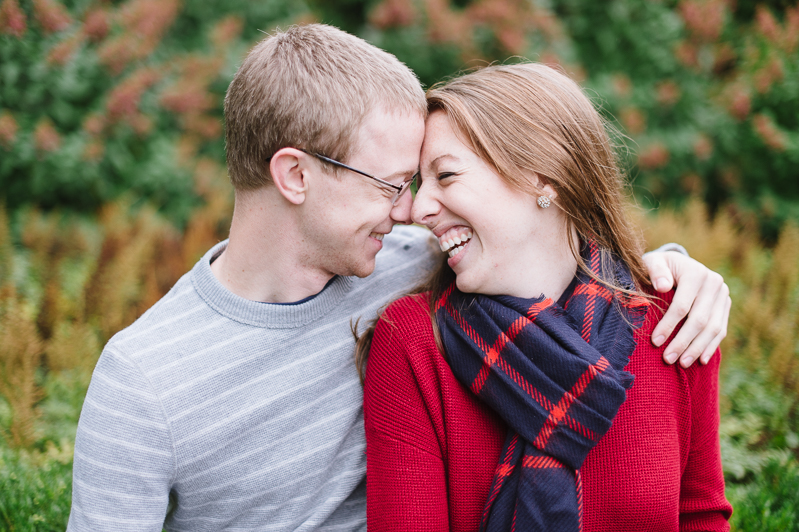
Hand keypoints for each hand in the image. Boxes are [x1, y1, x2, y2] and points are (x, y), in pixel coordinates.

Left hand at [643, 251, 730, 367]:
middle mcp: (714, 283)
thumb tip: (662, 286)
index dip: (668, 325)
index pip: (682, 305)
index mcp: (696, 273)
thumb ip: (655, 271)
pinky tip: (700, 359)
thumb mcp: (653, 262)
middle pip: (699, 320)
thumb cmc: (659, 266)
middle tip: (668, 359)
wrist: (677, 264)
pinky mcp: (726, 305)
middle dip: (683, 342)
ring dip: (697, 348)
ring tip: (682, 364)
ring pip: (713, 328)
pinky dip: (711, 346)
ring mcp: (723, 295)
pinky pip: (721, 329)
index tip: (655, 342)